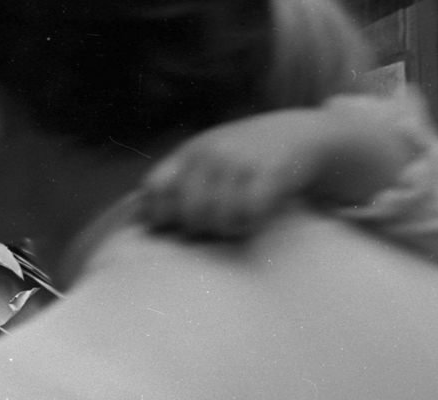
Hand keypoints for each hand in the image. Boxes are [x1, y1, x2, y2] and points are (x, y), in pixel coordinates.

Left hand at [140, 110, 328, 238]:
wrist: (304, 133)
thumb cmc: (247, 157)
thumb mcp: (208, 159)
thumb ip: (176, 182)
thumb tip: (133, 217)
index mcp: (189, 153)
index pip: (154, 188)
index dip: (160, 214)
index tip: (174, 225)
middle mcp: (210, 153)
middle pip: (187, 212)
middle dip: (200, 228)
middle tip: (216, 225)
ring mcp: (240, 160)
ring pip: (217, 217)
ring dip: (228, 228)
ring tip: (238, 221)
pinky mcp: (270, 170)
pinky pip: (249, 212)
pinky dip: (251, 222)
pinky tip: (257, 216)